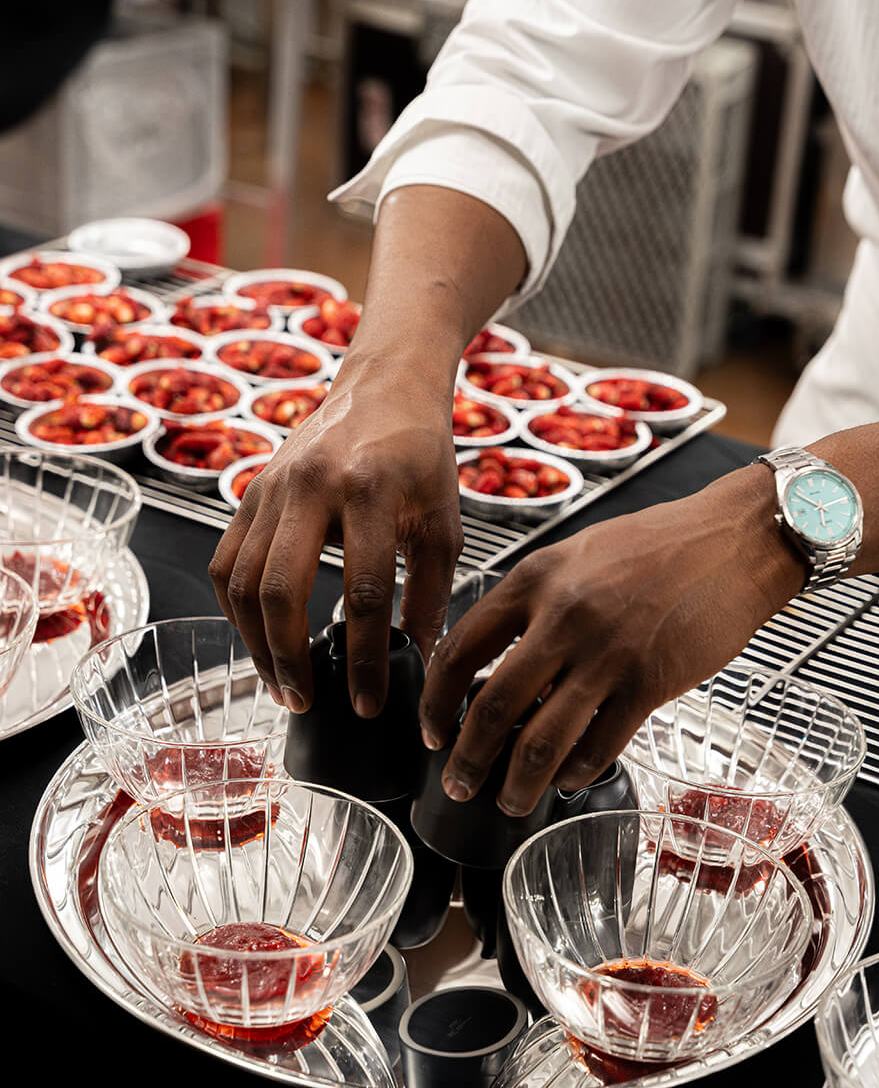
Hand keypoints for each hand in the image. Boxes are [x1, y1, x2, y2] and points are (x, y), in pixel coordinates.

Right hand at [209, 355, 462, 714]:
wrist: (384, 386)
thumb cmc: (420, 455)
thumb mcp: (443, 522)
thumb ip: (431, 593)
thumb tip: (419, 660)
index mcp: (370, 490)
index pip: (363, 593)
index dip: (365, 658)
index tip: (369, 701)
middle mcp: (311, 486)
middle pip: (281, 591)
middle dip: (289, 659)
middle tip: (307, 702)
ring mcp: (271, 487)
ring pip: (243, 582)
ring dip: (256, 643)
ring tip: (282, 683)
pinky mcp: (250, 491)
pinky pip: (226, 562)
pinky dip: (236, 610)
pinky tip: (259, 639)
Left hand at [419, 465, 803, 815]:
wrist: (734, 541)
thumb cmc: (660, 545)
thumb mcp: (577, 555)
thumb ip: (534, 601)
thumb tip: (497, 659)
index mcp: (535, 579)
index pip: (461, 649)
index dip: (436, 700)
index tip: (433, 728)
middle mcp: (563, 617)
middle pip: (493, 706)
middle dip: (467, 757)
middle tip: (459, 782)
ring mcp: (606, 654)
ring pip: (541, 740)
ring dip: (517, 782)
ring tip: (509, 801)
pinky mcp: (649, 684)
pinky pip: (599, 746)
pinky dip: (575, 772)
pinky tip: (566, 779)